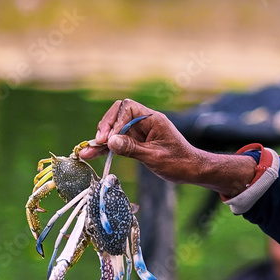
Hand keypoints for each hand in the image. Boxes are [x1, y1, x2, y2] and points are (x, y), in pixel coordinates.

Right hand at [79, 99, 202, 184]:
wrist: (192, 171)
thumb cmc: (179, 163)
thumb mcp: (154, 157)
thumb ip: (131, 148)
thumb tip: (110, 141)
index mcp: (152, 119)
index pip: (127, 109)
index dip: (114, 122)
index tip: (108, 139)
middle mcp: (144, 122)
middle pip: (117, 115)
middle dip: (105, 128)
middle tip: (98, 143)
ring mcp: (139, 132)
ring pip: (115, 130)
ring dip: (102, 140)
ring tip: (87, 152)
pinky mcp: (136, 143)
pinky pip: (119, 142)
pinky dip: (107, 148)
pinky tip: (93, 154)